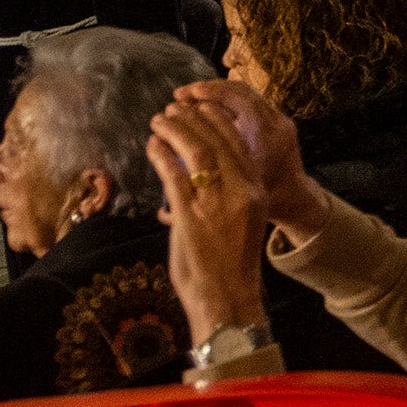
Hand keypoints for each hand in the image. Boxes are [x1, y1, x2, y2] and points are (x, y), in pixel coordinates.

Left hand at [147, 101, 269, 345]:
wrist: (228, 298)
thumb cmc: (230, 265)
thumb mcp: (241, 222)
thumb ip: (227, 196)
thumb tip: (201, 175)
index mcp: (254, 191)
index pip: (238, 143)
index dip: (217, 120)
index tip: (201, 108)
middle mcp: (240, 191)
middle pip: (217, 141)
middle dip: (193, 119)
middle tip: (173, 108)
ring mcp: (215, 203)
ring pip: (196, 151)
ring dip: (175, 131)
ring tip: (159, 121)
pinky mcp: (190, 216)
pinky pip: (173, 175)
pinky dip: (160, 156)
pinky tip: (152, 146)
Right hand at [171, 78, 328, 233]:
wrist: (295, 198)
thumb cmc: (266, 200)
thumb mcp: (235, 194)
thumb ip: (207, 191)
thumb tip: (161, 208)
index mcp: (264, 135)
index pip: (235, 98)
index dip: (206, 93)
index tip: (179, 97)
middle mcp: (274, 122)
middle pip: (239, 90)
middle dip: (207, 89)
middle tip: (179, 96)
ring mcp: (279, 119)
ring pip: (245, 93)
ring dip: (216, 93)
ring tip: (189, 100)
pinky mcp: (277, 121)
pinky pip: (250, 101)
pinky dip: (227, 101)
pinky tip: (205, 109)